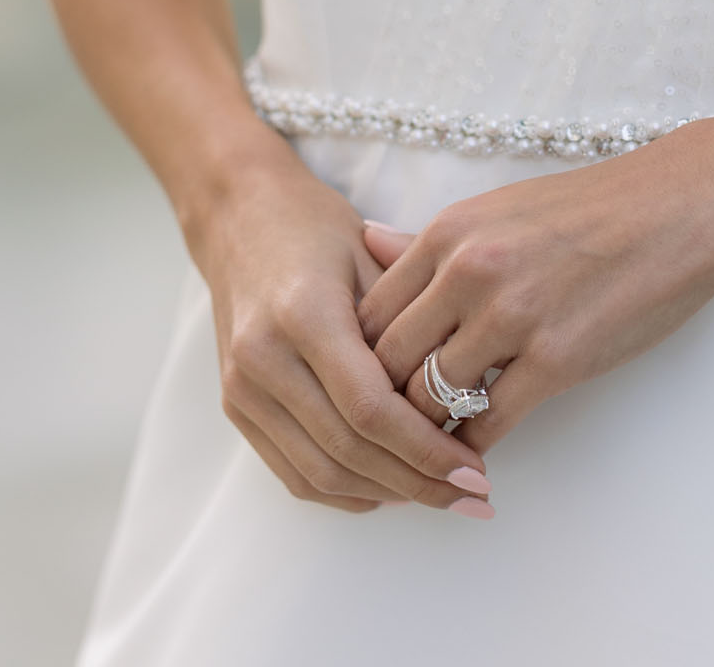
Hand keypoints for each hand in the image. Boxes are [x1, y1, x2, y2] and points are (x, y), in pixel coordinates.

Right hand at [190, 152, 495, 515]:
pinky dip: (346, 491)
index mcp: (303, 316)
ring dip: (387, 495)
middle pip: (348, 451)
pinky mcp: (237, 408)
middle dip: (417, 484)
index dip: (426, 450)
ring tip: (444, 497)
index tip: (476, 472)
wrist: (237, 215)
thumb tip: (475, 386)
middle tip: (475, 498)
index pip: (370, 409)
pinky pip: (294, 472)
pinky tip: (393, 489)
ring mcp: (243, 391)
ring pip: (320, 474)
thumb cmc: (315, 225)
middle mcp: (263, 360)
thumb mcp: (373, 252)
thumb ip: (416, 319)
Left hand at [356, 121, 713, 450]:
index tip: (368, 388)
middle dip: (381, 406)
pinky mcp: (556, 359)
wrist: (682, 206)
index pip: (368, 316)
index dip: (359, 361)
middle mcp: (469, 270)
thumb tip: (366, 246)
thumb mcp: (499, 207)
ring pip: (429, 400)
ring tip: (426, 449)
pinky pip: (487, 424)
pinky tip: (473, 453)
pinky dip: (471, 449)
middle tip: (385, 436)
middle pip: (387, 363)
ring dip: (424, 433)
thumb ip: (431, 240)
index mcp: (450, 232)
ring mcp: (512, 316)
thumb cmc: (592, 207)